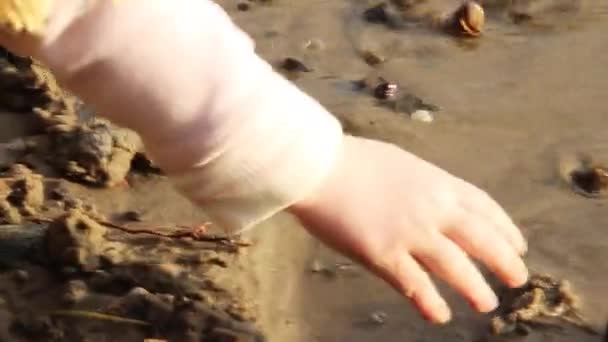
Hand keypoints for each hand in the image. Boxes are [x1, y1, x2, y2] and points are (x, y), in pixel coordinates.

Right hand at [290, 135, 527, 323]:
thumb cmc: (352, 160)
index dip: (506, 229)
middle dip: (505, 261)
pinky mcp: (384, 255)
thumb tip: (434, 199)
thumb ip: (423, 185)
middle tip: (518, 278)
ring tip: (487, 304)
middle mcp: (432, 208)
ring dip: (475, 288)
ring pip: (455, 267)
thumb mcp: (400, 164)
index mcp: (437, 182)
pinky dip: (431, 303)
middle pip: (481, 239)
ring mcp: (410, 233)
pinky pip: (415, 285)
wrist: (317, 166)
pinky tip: (439, 315)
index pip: (484, 207)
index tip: (518, 245)